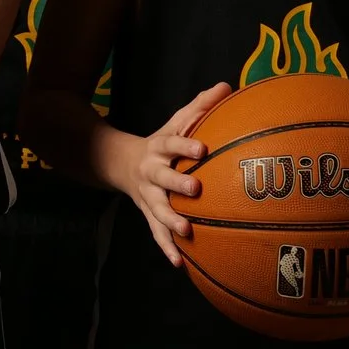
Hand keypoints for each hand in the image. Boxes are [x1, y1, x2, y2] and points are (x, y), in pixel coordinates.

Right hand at [110, 83, 223, 265]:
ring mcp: (147, 194)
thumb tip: (228, 86)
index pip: (171, 142)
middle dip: (176, 182)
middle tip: (195, 188)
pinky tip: (180, 263)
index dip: (184, 144)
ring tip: (186, 231)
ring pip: (156, 208)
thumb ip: (200, 106)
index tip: (202, 146)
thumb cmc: (163, 143)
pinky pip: (156, 233)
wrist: (120, 163)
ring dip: (169, 219)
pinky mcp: (147, 213)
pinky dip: (166, 248)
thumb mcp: (176, 122)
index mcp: (159, 147)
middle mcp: (150, 171)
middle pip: (161, 176)